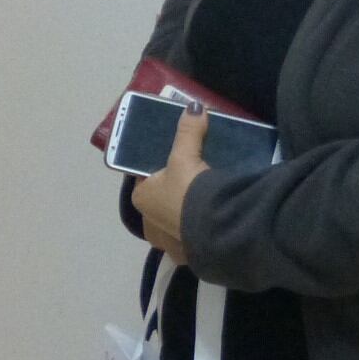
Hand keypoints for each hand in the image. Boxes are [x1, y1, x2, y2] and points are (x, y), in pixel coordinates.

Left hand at [130, 110, 209, 266]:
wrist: (217, 229)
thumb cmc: (190, 190)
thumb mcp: (185, 156)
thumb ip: (188, 131)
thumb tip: (194, 107)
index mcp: (141, 197)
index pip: (145, 176)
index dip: (158, 164)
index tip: (175, 156)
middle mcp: (149, 220)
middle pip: (162, 197)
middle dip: (174, 189)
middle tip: (195, 173)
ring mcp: (169, 239)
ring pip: (177, 218)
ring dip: (187, 209)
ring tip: (207, 193)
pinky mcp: (190, 252)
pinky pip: (193, 234)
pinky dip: (200, 226)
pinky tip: (213, 216)